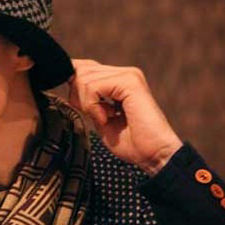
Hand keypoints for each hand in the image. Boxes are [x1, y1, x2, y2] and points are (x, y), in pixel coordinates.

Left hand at [67, 59, 182, 174]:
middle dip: (78, 97)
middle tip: (95, 116)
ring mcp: (128, 75)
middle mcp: (124, 73)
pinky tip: (106, 118)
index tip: (83, 109)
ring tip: (104, 119)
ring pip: (84, 78)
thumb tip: (70, 83)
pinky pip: (93, 87)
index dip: (75, 88)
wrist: (154, 155)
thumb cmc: (131, 142)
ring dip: (87, 104)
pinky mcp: (129, 82)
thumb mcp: (100, 117)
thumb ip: (88, 100)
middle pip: (80, 71)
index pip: (84, 68)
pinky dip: (92, 106)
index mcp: (118, 79)